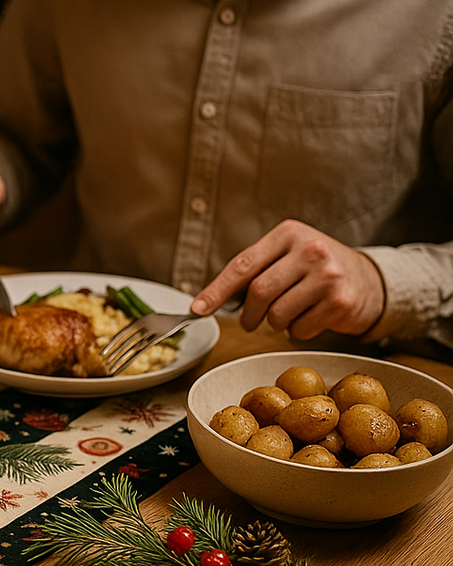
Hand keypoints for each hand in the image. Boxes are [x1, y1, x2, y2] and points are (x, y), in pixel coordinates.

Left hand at [190, 220, 385, 338]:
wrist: (369, 280)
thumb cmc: (316, 269)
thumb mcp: (287, 255)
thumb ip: (254, 270)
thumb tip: (206, 301)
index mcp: (289, 234)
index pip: (243, 265)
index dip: (216, 291)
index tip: (197, 309)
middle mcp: (311, 250)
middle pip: (258, 293)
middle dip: (248, 315)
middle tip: (250, 321)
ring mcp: (328, 275)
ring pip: (277, 315)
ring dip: (275, 324)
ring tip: (288, 314)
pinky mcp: (341, 301)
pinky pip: (299, 330)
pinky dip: (297, 331)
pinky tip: (310, 317)